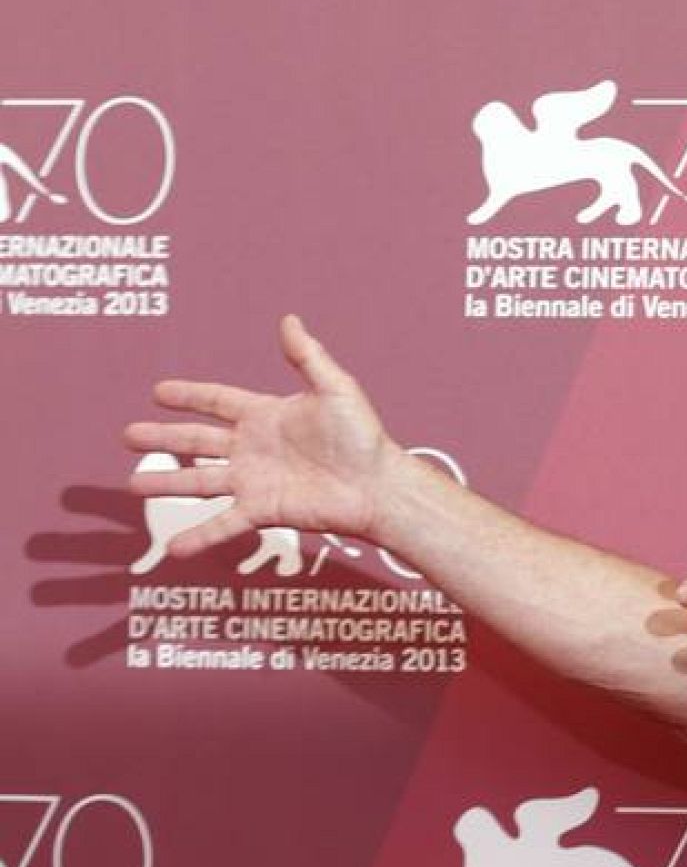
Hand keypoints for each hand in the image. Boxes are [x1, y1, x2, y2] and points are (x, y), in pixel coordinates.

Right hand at [123, 314, 404, 558]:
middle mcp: (255, 448)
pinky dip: (198, 535)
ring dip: (167, 484)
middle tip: (128, 435)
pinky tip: (173, 547)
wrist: (378, 485)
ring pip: (200, 481)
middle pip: (197, 441)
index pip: (218, 400)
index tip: (158, 392)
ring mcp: (255, 481)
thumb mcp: (335, 389)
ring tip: (132, 486)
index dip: (189, 396)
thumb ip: (307, 356)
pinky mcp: (263, 510)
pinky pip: (223, 523)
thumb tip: (289, 319)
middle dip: (163, 439)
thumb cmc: (363, 437)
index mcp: (267, 415)